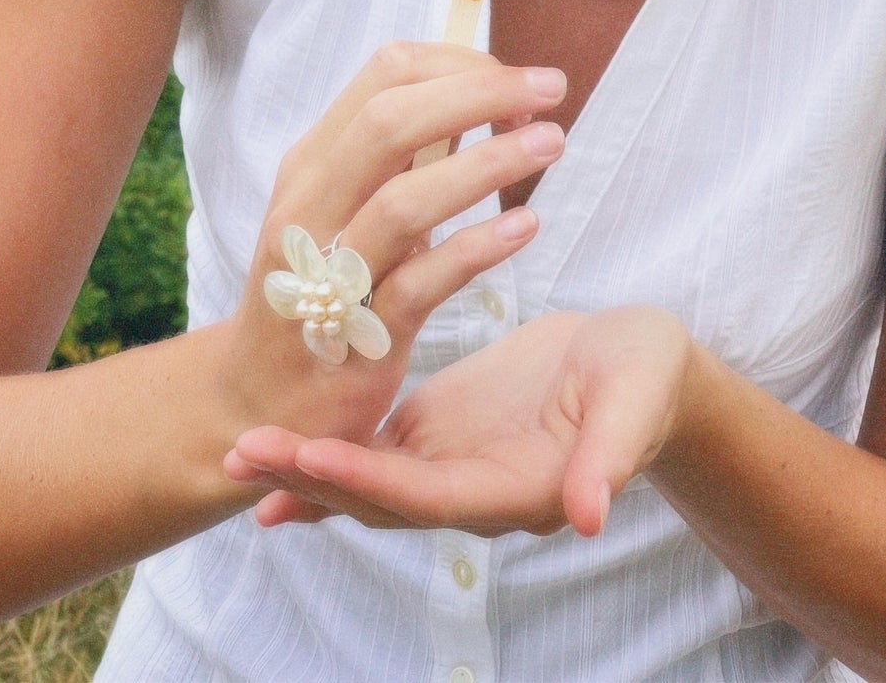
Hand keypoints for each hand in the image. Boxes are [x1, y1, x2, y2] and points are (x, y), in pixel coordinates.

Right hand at [213, 43, 567, 459]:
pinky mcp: (357, 338)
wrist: (258, 401)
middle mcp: (311, 205)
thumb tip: (477, 95)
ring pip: (404, 200)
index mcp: (313, 162)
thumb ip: (400, 155)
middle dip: (479, 92)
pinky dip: (476, 248)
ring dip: (485, 163)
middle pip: (390, 121)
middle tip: (551, 90)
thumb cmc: (317, 291)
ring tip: (551, 144)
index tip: (517, 81)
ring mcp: (327, 273)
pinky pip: (419, 282)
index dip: (459, 65)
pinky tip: (526, 227)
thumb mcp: (344, 207)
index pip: (384, 76)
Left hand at [226, 306, 694, 538]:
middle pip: (379, 497)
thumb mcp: (635, 406)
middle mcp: (472, 489)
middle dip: (310, 478)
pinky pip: (375, 446)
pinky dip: (327, 447)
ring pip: (365, 477)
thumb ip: (609, 461)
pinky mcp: (440, 428)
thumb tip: (588, 517)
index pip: (426, 495)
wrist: (642, 368)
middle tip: (242, 453)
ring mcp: (450, 462)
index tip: (309, 463)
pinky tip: (280, 440)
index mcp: (514, 489)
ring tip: (239, 452)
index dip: (367, 481)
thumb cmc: (645, 379)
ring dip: (305, 469)